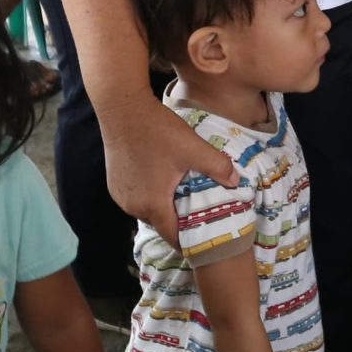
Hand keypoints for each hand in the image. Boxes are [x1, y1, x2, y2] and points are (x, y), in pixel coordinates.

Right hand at [97, 93, 238, 238]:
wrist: (122, 110)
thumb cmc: (158, 131)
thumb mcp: (193, 148)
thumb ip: (218, 167)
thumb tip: (237, 182)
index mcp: (153, 204)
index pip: (172, 236)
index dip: (188, 241)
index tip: (202, 242)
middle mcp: (133, 206)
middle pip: (160, 223)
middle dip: (177, 222)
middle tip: (196, 214)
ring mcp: (120, 196)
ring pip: (147, 211)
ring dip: (161, 207)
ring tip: (180, 198)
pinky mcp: (114, 184)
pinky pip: (135, 199)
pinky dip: (148, 197)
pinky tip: (160, 182)